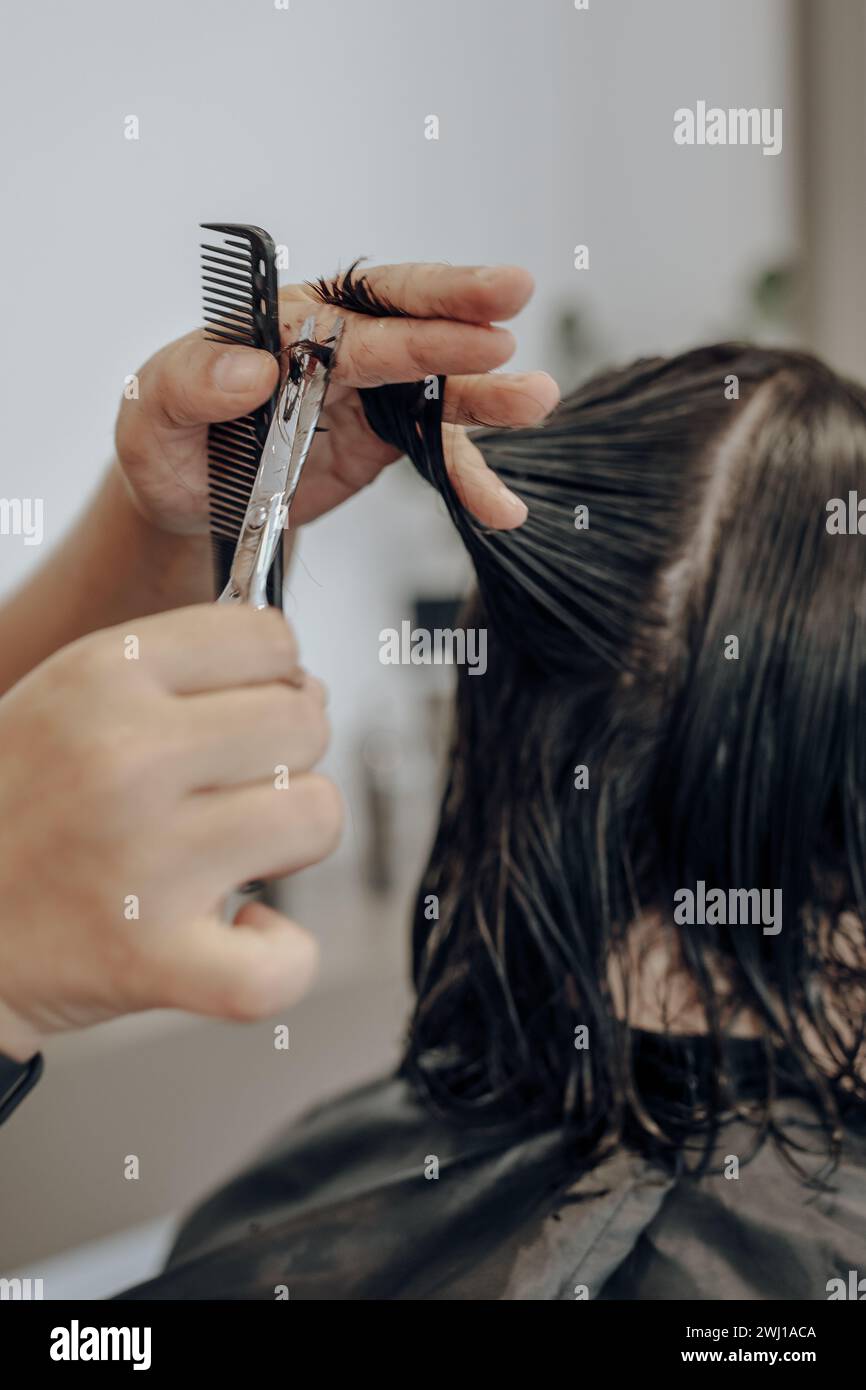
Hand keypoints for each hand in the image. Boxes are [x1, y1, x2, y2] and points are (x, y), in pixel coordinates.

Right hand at [0, 605, 339, 1059]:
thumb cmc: (15, 805)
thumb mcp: (66, 698)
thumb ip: (179, 675)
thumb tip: (307, 687)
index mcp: (102, 677)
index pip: (269, 638)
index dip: (272, 677)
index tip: (240, 712)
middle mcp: (126, 758)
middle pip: (305, 723)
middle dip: (285, 756)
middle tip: (228, 790)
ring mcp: (144, 861)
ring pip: (318, 818)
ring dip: (289, 843)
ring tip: (228, 853)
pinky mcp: (152, 960)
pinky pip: (282, 963)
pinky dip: (278, 957)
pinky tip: (238, 932)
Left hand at [116, 263, 558, 536]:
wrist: (186, 505)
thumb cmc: (165, 446)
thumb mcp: (151, 413)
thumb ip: (192, 384)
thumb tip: (253, 367)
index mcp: (282, 325)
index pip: (354, 314)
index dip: (414, 317)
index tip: (469, 319)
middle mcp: (334, 348)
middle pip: (408, 321)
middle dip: (463, 310)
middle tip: (518, 296)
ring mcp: (367, 394)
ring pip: (439, 386)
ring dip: (488, 396)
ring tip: (538, 401)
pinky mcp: (385, 439)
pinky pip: (437, 454)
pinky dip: (471, 481)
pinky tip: (502, 509)